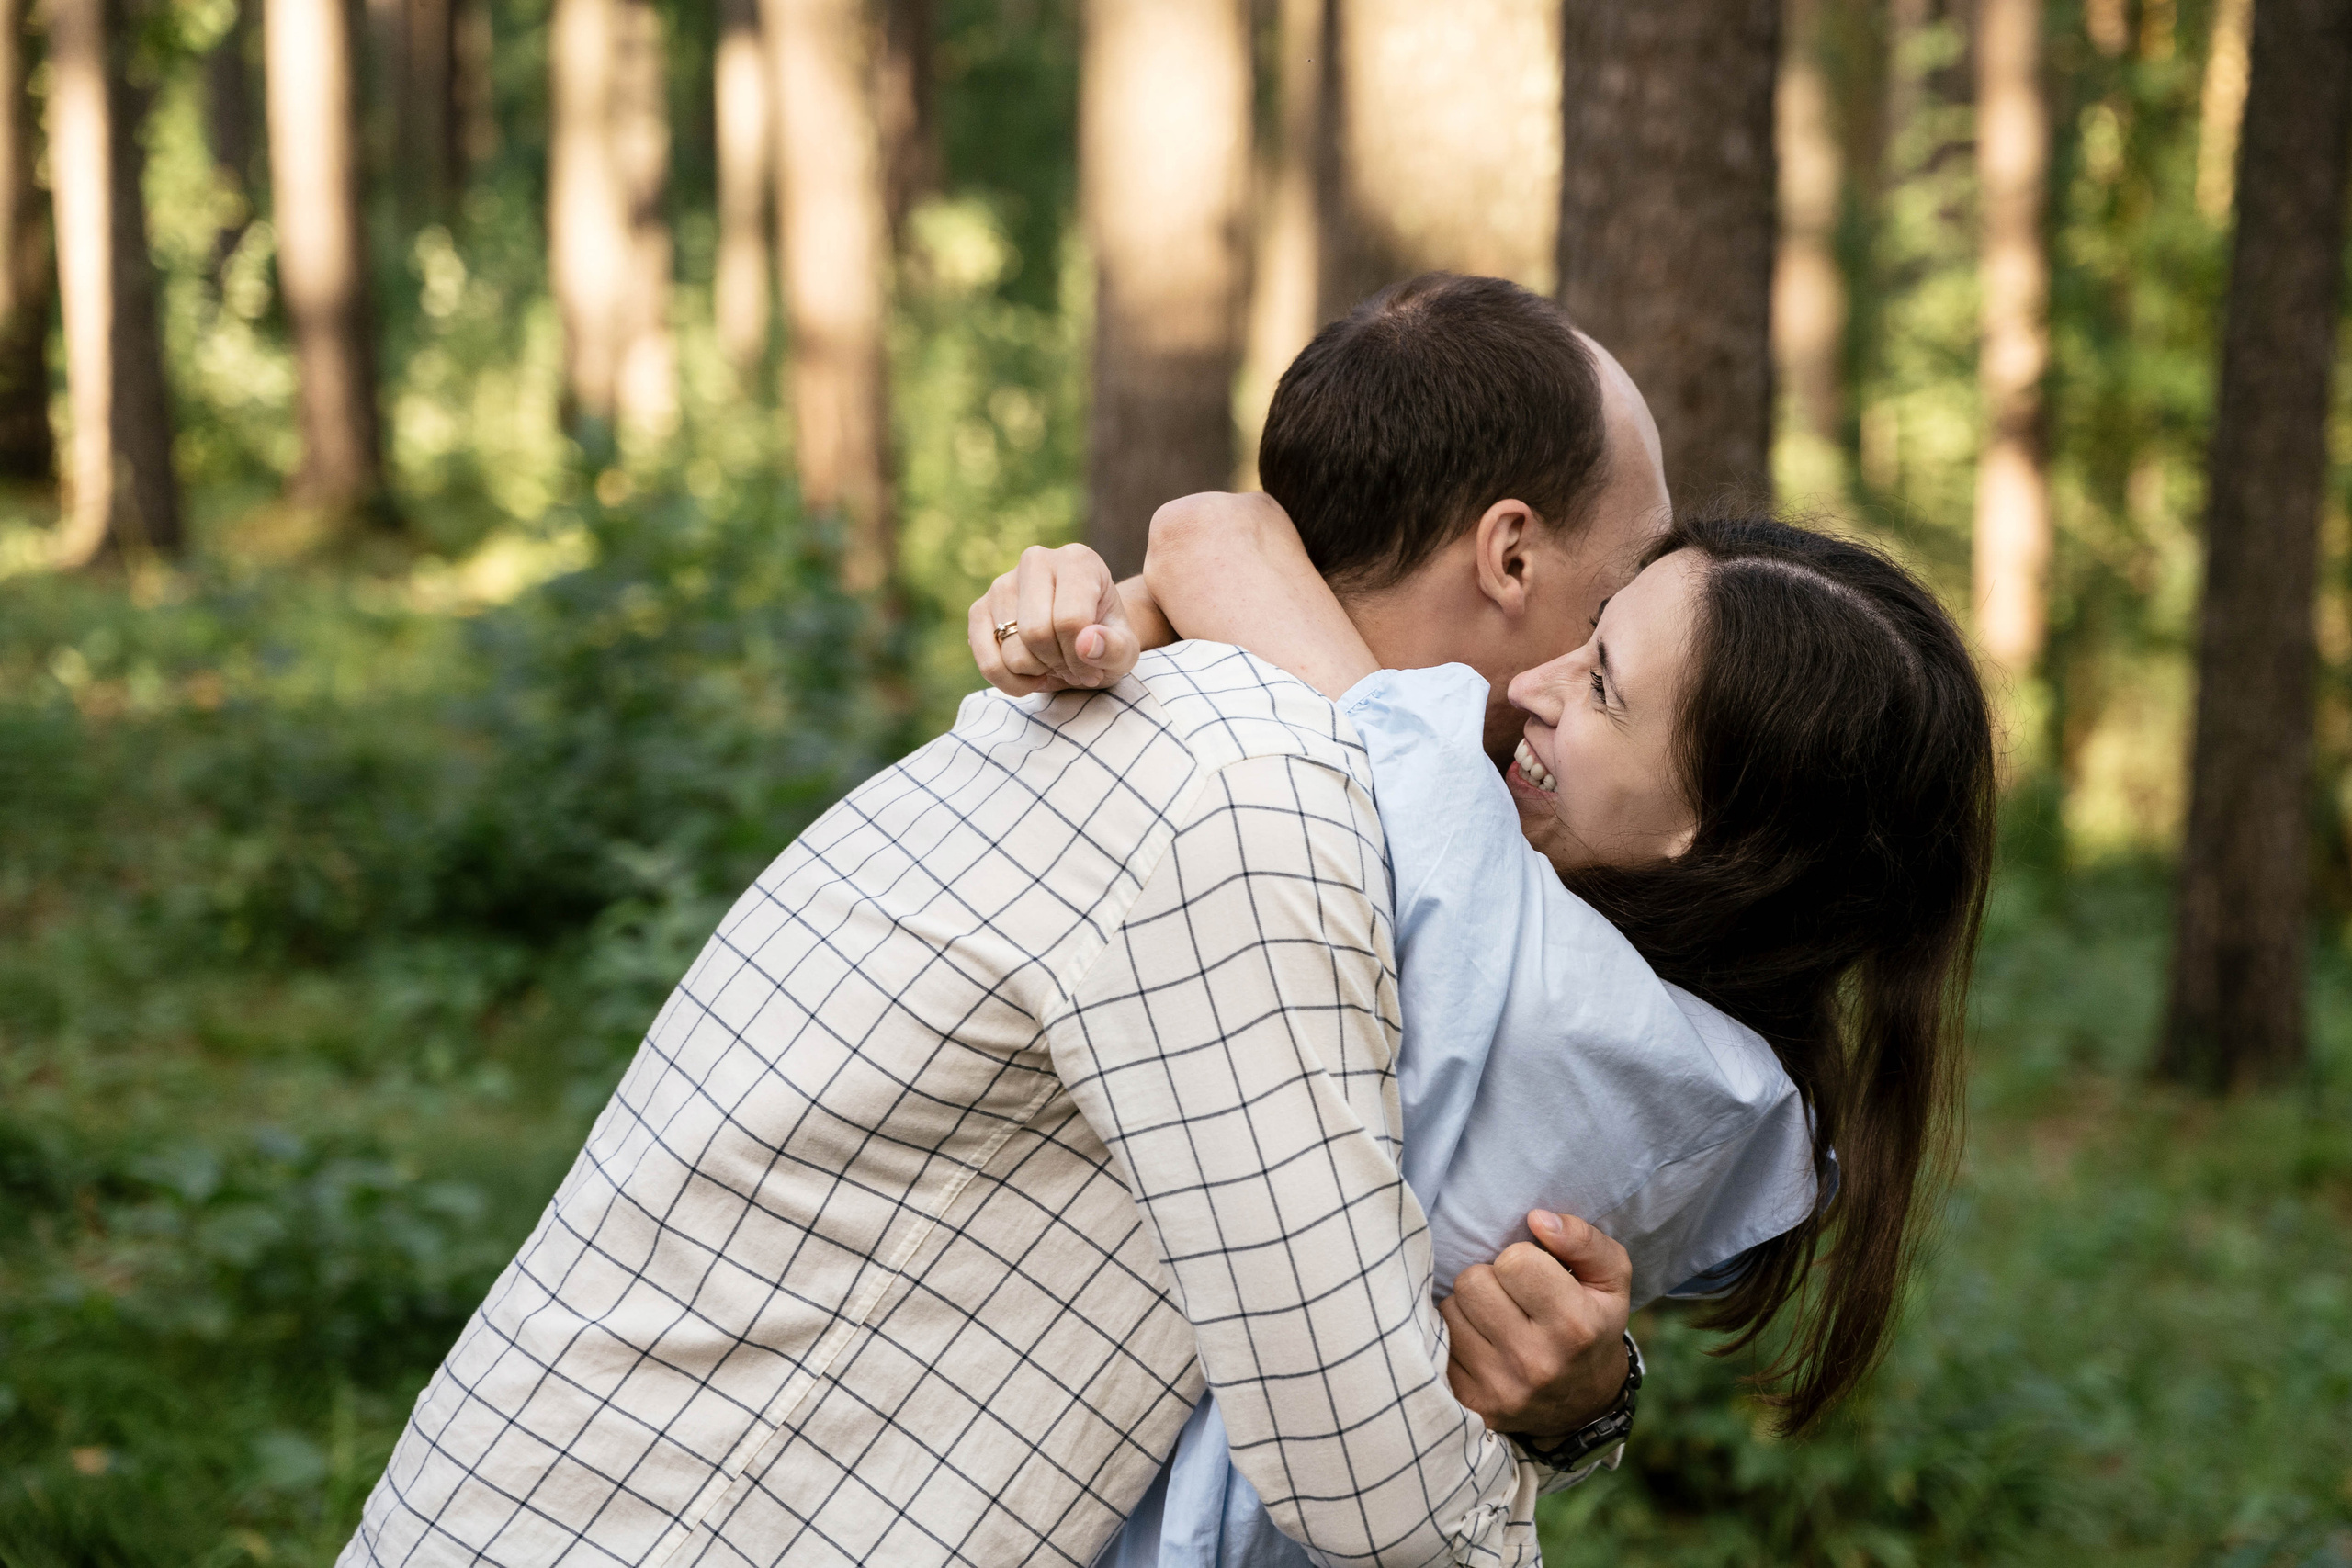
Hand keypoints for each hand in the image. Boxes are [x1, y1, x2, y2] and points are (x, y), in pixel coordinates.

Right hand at [968, 543, 1141, 694]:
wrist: (1082, 638)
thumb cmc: (1105, 640)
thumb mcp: (1125, 650)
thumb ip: (1115, 648)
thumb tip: (1085, 644)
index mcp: (1077, 560)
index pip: (1070, 620)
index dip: (1081, 659)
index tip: (1093, 669)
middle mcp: (1035, 560)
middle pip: (1036, 634)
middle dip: (1057, 664)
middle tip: (1072, 667)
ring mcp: (1002, 583)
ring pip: (1011, 652)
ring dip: (1036, 673)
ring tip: (1053, 664)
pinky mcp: (979, 609)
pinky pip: (986, 660)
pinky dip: (1008, 681)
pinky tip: (1029, 676)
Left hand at [1439, 1211, 1633, 1440]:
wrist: (1585, 1404)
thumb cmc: (1594, 1325)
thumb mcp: (1610, 1279)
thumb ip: (1583, 1239)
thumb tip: (1537, 1219)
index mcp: (1574, 1326)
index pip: (1513, 1260)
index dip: (1522, 1258)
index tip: (1535, 1275)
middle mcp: (1536, 1362)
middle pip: (1472, 1282)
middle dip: (1490, 1279)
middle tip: (1512, 1296)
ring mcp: (1500, 1387)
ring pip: (1449, 1309)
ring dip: (1469, 1307)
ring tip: (1497, 1318)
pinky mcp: (1470, 1403)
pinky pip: (1437, 1342)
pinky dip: (1456, 1335)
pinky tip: (1482, 1343)